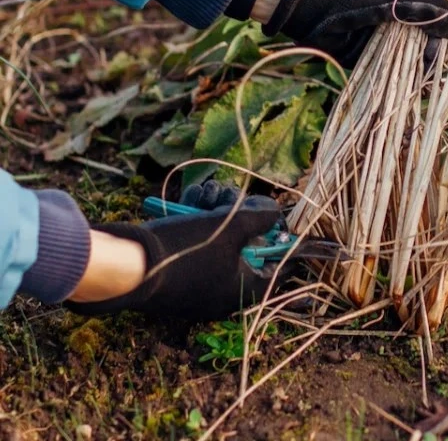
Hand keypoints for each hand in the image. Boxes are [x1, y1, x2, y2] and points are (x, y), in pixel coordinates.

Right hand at [65, 184, 281, 320]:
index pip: (275, 271)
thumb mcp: (232, 226)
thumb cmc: (186, 249)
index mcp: (241, 292)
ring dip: (213, 212)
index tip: (282, 225)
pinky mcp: (174, 276)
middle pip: (244, 249)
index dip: (282, 244)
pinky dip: (194, 223)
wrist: (124, 264)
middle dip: (238, 216)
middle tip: (229, 196)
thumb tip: (274, 212)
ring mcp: (195, 287)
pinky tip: (188, 201)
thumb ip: (260, 218)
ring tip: (203, 194)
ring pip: (217, 242)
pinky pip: (195, 248)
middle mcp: (220, 294)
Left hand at [263, 0, 447, 67]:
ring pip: (411, 53)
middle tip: (434, 57)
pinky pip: (391, 67)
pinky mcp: (367, 54)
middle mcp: (394, 10)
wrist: (303, 2)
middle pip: (425, 34)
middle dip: (434, 48)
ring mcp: (380, 32)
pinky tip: (417, 84)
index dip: (446, 24)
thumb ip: (430, 10)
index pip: (434, 7)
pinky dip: (404, 76)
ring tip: (426, 72)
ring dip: (422, 65)